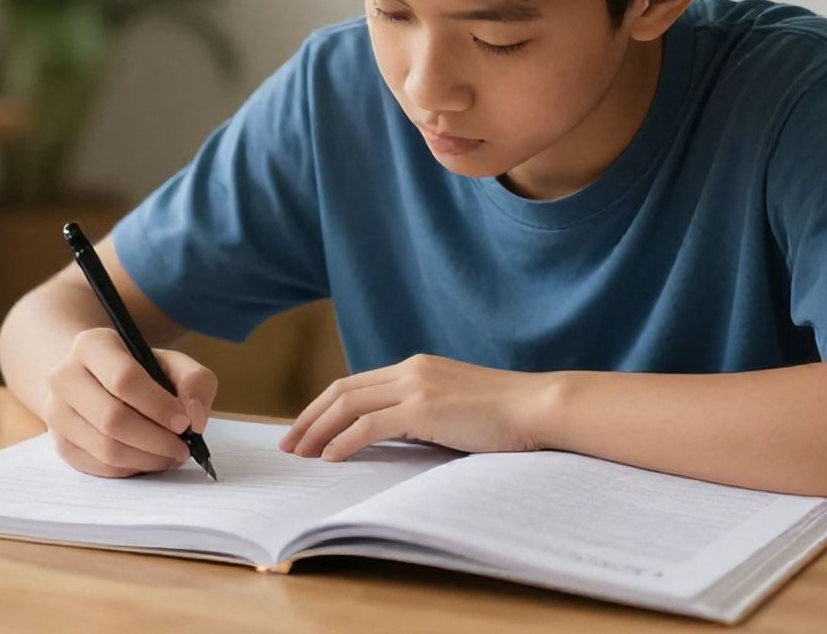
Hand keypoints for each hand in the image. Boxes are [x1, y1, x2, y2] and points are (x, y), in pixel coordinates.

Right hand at [43, 327, 217, 477]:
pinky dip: (131, 469)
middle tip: (183, 447)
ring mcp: (56, 413)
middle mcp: (64, 377)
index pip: (123, 379)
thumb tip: (195, 419)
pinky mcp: (60, 443)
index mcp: (92, 346)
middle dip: (156, 440)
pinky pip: (98, 467)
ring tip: (171, 455)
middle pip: (112, 419)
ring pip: (105, 449)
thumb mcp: (170, 361)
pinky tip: (149, 459)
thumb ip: (194, 381)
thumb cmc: (137, 370)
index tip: (185, 423)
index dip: (158, 406)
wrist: (91, 378)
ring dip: (147, 459)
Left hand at [279, 354, 547, 462]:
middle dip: (309, 417)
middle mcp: (410, 370)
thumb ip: (424, 414)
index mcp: (416, 368)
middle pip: (342, 390)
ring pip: (348, 405)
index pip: (355, 384)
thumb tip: (394, 438)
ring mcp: (416, 386)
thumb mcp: (455, 408)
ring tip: (300, 454)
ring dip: (317, 430)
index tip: (305, 429)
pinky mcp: (424, 408)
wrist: (538, 407)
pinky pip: (370, 425)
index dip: (323, 406)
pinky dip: (344, 441)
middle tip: (288, 444)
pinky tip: (330, 458)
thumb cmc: (505, 416)